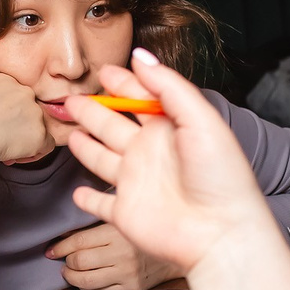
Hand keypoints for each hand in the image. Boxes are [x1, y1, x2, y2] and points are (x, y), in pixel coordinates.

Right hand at [0, 72, 52, 164]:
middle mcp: (24, 91)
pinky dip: (35, 153)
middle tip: (1, 140)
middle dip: (18, 127)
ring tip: (5, 150)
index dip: (7, 115)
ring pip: (38, 128)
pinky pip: (47, 145)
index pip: (15, 97)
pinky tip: (17, 156)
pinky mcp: (41, 132)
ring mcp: (35, 111)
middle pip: (28, 111)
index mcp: (5, 80)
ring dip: (25, 140)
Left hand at [47, 223, 176, 289]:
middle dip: (66, 262)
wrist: (179, 247)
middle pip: (79, 262)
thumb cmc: (147, 230)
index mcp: (117, 232)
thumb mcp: (123, 220)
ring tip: (70, 272)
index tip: (52, 250)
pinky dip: (87, 287)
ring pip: (86, 280)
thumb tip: (68, 235)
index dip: (60, 247)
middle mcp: (120, 254)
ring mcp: (125, 273)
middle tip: (64, 260)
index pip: (78, 242)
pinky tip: (84, 281)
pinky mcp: (129, 287)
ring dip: (72, 277)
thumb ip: (98, 224)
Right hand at [65, 52, 278, 279]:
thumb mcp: (199, 119)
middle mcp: (149, 154)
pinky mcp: (124, 212)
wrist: (220, 232)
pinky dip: (88, 199)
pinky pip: (100, 204)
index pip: (139, 100)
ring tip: (69, 130)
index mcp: (168, 129)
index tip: (104, 71)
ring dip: (86, 146)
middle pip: (113, 125)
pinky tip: (79, 192)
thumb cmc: (220, 176)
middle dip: (93, 110)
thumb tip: (140, 56)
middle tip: (73, 97)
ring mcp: (135, 183)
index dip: (122, 85)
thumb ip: (168, 86)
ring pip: (101, 159)